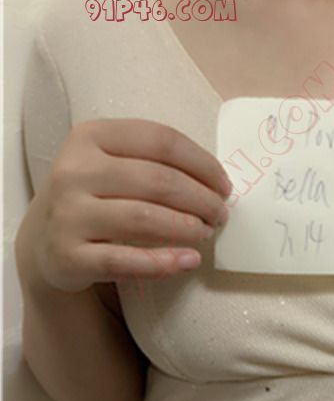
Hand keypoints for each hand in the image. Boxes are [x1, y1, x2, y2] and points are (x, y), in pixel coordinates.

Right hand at [17, 118, 231, 295]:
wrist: (43, 241)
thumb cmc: (92, 197)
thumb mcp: (110, 164)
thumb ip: (152, 162)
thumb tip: (215, 183)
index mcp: (89, 137)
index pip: (160, 140)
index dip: (202, 163)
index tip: (224, 186)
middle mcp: (74, 171)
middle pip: (157, 181)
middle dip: (201, 199)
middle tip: (220, 215)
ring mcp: (68, 215)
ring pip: (144, 219)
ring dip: (187, 228)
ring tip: (207, 234)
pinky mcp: (69, 256)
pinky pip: (126, 261)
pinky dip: (164, 263)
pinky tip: (189, 260)